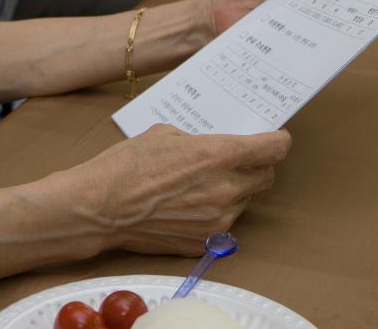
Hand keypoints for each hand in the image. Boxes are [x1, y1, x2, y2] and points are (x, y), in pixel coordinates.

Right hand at [69, 126, 290, 254]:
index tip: (275, 138)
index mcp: (217, 155)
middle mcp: (225, 189)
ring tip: (200, 184)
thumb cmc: (125, 167)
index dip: (278, 141)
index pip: (273, 149)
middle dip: (257, 165)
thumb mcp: (163, 135)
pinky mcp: (204, 242)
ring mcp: (217, 220)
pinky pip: (223, 224)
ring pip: (244, 201)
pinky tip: (187, 205)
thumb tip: (209, 148)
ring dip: (233, 190)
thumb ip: (196, 141)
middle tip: (239, 159)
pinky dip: (213, 212)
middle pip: (266, 177)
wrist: (100, 209)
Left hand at [198, 0, 341, 36]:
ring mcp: (304, 29)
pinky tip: (341, 41)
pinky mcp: (296, 48)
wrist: (212, 20)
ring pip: (333, 27)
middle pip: (342, 3)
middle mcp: (310, 7)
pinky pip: (315, 47)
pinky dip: (327, 45)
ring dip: (347, 22)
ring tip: (369, 16)